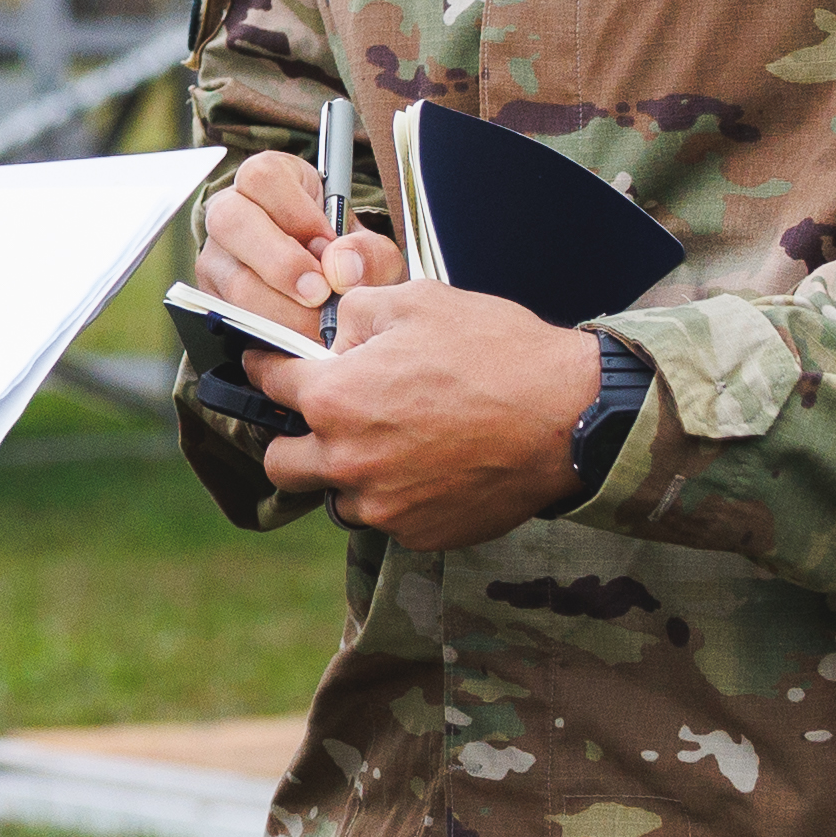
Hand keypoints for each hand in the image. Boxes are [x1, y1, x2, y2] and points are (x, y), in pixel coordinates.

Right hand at [198, 145, 400, 333]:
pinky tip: (297, 336)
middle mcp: (232, 212)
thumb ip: (368, 252)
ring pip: (231, 278)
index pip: (262, 178)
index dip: (295, 213)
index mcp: (269, 180)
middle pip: (230, 222)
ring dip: (280, 308)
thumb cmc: (346, 258)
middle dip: (280, 264)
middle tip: (319, 293)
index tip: (326, 243)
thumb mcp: (370, 249)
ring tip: (317, 322)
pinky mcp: (215, 299)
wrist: (335, 295)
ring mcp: (217, 257)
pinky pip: (230, 316)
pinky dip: (268, 332)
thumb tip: (341, 269)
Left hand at [255, 283, 600, 550]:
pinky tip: (431, 466)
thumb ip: (355, 314)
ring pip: (335, 497)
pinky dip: (396, 497)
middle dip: (293, 438)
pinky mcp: (419, 534)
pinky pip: (386, 518)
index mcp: (333, 399)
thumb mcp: (416, 302)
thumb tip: (334, 332)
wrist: (566, 416)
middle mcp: (346, 461)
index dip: (268, 367)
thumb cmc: (494, 352)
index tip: (272, 366)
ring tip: (394, 443)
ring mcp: (382, 506)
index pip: (268, 384)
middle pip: (280, 463)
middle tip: (328, 418)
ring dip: (348, 473)